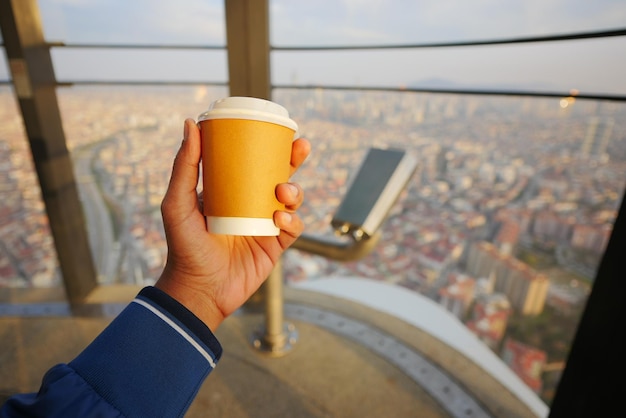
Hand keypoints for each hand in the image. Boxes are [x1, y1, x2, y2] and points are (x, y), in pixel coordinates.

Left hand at [155, 118, 309, 330]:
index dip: (268, 145)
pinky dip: (292, 220)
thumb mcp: (177, 203)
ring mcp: (264, 224)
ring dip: (294, 190)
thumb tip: (190, 123)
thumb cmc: (183, 247)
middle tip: (300, 146)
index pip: (252, 162)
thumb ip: (184, 166)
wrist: (198, 290)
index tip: (276, 128)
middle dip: (294, 159)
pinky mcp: (275, 245)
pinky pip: (293, 227)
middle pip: (279, 175)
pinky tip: (279, 219)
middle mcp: (250, 204)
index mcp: (230, 191)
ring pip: (291, 199)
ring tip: (282, 191)